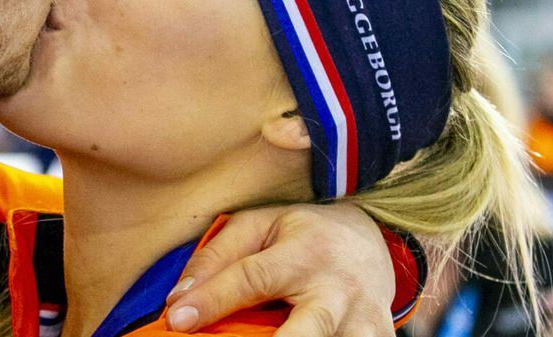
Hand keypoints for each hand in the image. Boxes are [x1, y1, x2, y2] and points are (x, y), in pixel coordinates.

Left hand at [165, 204, 395, 336]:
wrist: (373, 241)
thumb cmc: (303, 234)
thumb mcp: (259, 226)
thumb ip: (218, 256)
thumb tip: (178, 299)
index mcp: (306, 253)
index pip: (252, 278)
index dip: (213, 300)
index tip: (178, 318)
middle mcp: (339, 291)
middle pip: (305, 333)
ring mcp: (364, 323)